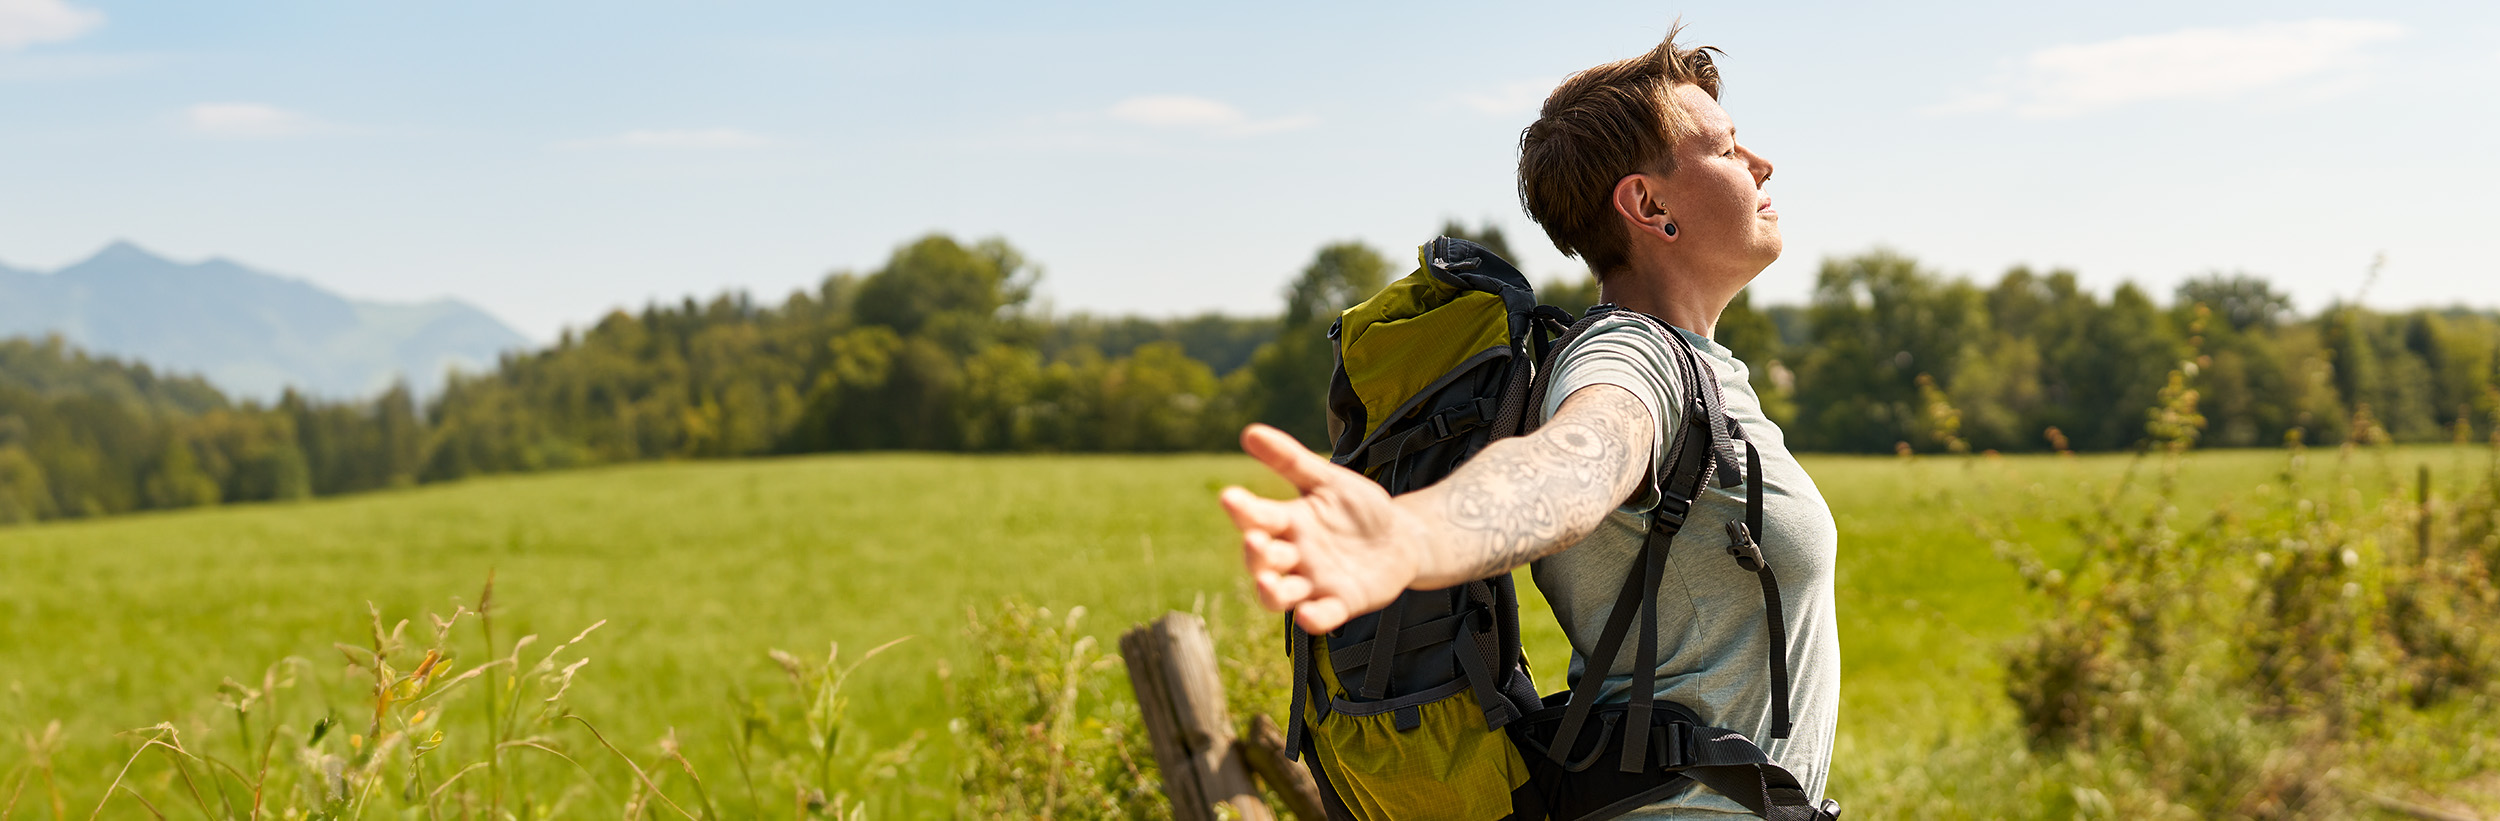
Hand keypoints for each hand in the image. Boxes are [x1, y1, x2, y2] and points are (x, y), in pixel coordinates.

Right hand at [1218, 424, 1422, 633]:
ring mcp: (1315, 582)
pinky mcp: (1341, 603)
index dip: (1243, 510)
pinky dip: (1314, 617)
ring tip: (1266, 582)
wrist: (1401, 537)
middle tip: (1255, 539)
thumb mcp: (1327, 480)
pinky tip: (1309, 614)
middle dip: (1256, 552)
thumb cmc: (1358, 508)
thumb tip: (1249, 432)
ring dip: (1271, 591)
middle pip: (1264, 559)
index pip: (1258, 516)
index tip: (1230, 497)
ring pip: (1281, 594)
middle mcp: (1294, 555)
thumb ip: (1290, 459)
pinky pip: (1322, 616)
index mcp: (1288, 522)